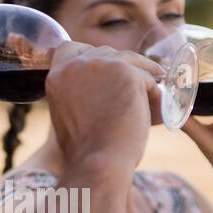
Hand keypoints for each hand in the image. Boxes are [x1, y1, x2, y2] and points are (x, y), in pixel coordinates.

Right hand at [45, 41, 162, 177]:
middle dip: (121, 68)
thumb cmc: (86, 150)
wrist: (98, 163)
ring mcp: (102, 65)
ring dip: (142, 78)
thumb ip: (79, 92)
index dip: (93, 59)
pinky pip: (148, 77)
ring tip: (151, 98)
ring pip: (130, 62)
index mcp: (57, 75)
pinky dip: (154, 94)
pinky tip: (155, 111)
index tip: (106, 72)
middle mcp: (76, 64)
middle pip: (106, 53)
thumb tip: (105, 83)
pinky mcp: (126, 72)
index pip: (73, 49)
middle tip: (135, 88)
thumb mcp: (69, 114)